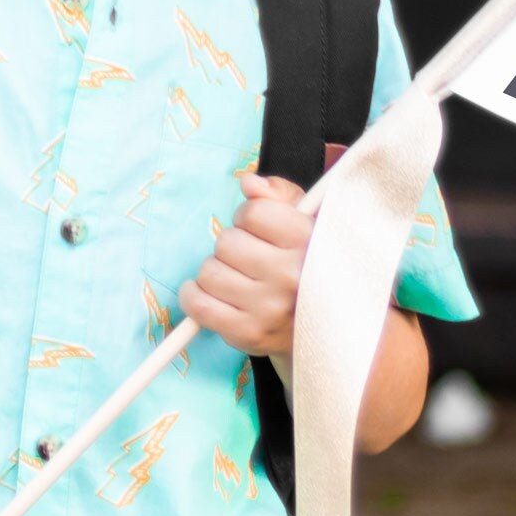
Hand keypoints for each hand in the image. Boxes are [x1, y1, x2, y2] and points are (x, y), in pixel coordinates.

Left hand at [177, 170, 313, 357]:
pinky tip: (210, 293)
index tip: (259, 231)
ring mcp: (269, 308)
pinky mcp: (248, 333)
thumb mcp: (304, 221)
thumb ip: (278, 193)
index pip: (252, 212)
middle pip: (226, 242)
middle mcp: (291, 275)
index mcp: (307, 242)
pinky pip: (198, 305)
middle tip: (249, 259)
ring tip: (238, 279)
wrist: (321, 325)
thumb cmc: (304, 263)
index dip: (249, 217)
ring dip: (216, 271)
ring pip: (208, 272)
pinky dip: (193, 296)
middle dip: (232, 246)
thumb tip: (248, 182)